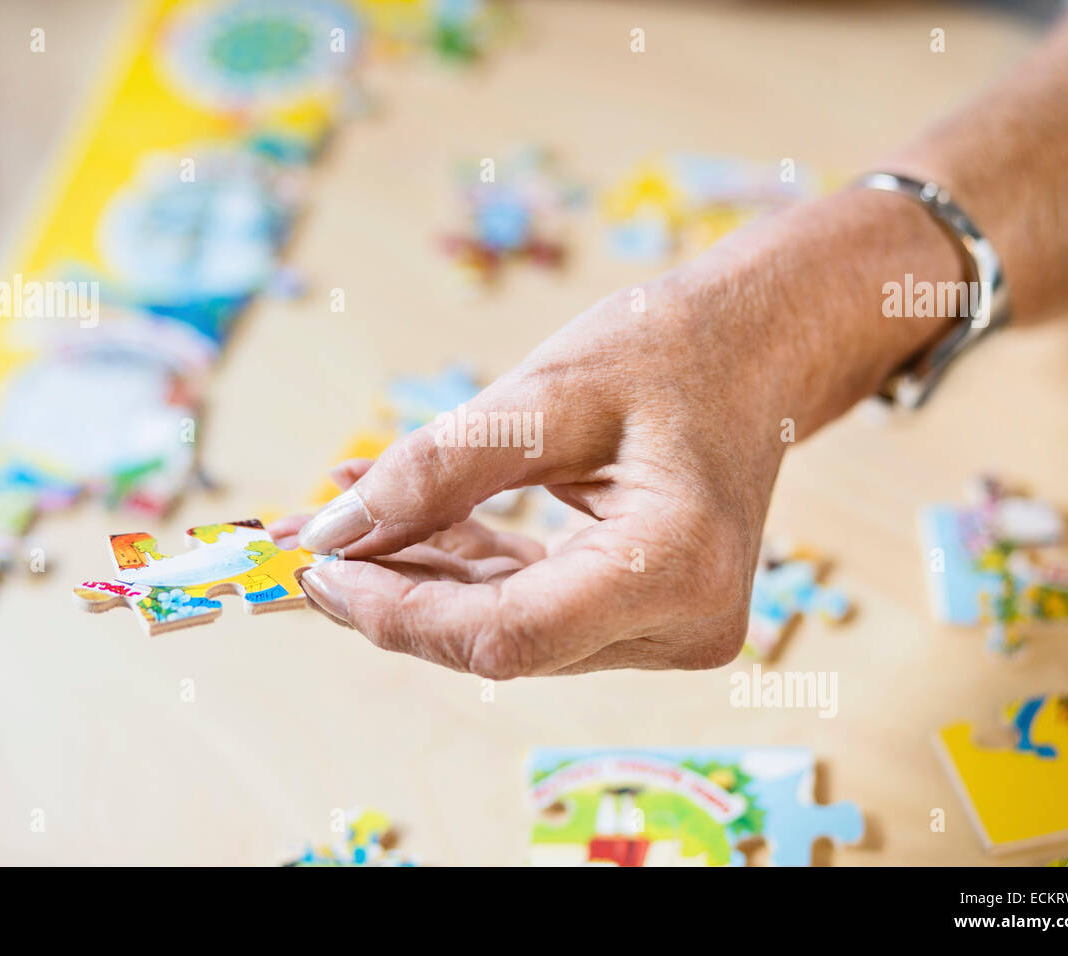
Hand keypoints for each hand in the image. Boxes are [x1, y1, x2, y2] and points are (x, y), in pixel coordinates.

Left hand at [278, 190, 958, 676]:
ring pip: (506, 628)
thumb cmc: (672, 350)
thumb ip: (435, 469)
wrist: (759, 347)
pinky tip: (399, 525)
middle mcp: (683, 624)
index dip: (399, 615)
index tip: (317, 568)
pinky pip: (530, 606)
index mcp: (677, 567)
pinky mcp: (646, 616)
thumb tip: (334, 531)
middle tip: (308, 546)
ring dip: (419, 580)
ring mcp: (668, 629)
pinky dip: (463, 568)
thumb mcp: (544, 394)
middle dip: (394, 597)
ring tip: (341, 523)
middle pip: (501, 639)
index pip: (506, 633)